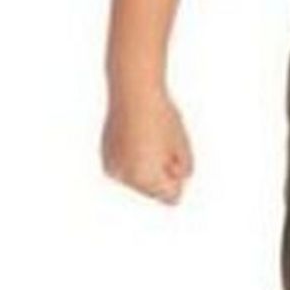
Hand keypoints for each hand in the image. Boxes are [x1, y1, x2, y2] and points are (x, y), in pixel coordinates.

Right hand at [102, 82, 193, 203]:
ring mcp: (112, 166)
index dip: (178, 178)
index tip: (174, 156)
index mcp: (146, 179)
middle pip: (154, 190)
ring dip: (147, 164)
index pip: (172, 198)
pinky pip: (127, 166)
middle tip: (161, 141)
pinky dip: (133, 157)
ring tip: (148, 136)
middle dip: (161, 173)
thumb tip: (177, 179)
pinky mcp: (105, 155)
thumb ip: (185, 170)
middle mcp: (125, 178)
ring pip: (139, 178)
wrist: (133, 91)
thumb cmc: (161, 117)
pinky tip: (135, 134)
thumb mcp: (183, 146)